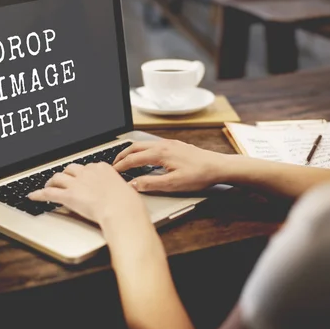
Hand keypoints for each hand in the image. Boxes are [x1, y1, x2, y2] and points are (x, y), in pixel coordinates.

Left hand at [28, 163, 148, 226]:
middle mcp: (87, 172)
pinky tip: (33, 196)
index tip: (81, 178)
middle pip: (71, 169)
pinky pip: (49, 193)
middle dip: (66, 174)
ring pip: (58, 177)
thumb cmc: (127, 203)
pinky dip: (38, 194)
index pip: (87, 167)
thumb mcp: (126, 190)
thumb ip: (119, 189)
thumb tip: (122, 192)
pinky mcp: (68, 195)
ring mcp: (76, 183)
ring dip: (51, 182)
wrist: (121, 210)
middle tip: (64, 181)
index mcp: (102, 168)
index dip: (82, 174)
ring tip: (48, 186)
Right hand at [113, 140, 229, 191]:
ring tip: (125, 160)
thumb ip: (150, 183)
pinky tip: (145, 158)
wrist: (218, 166)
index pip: (133, 159)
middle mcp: (163, 145)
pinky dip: (142, 150)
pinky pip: (152, 145)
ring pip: (143, 144)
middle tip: (113, 164)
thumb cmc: (198, 175)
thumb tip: (132, 184)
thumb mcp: (173, 184)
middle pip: (135, 147)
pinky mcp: (175, 145)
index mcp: (160, 153)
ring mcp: (169, 143)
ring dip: (131, 152)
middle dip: (122, 155)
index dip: (120, 166)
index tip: (112, 172)